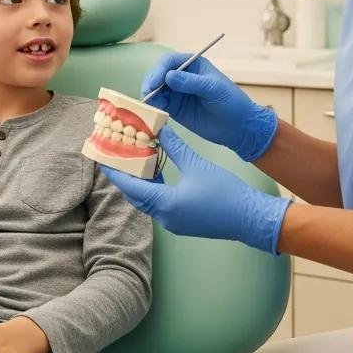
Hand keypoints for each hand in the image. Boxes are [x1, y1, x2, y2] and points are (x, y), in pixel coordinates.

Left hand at [99, 128, 290, 253]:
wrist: (250, 218)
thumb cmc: (225, 192)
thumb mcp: (197, 164)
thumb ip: (175, 147)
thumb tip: (160, 130)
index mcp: (165, 203)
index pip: (130, 186)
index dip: (115, 172)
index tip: (103, 158)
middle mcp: (165, 217)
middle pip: (136, 195)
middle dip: (125, 176)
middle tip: (116, 157)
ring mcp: (174, 223)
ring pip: (147, 201)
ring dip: (140, 183)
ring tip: (135, 162)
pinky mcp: (182, 223)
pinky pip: (159, 206)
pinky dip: (153, 190)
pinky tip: (157, 174)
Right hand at [141, 53, 277, 161]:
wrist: (239, 127)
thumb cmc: (231, 102)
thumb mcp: (214, 89)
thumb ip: (191, 82)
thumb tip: (168, 76)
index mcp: (192, 65)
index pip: (169, 61)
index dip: (159, 70)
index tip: (155, 83)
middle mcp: (181, 76)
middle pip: (158, 75)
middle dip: (151, 83)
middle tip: (147, 95)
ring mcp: (176, 93)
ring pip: (156, 90)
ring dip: (150, 96)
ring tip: (150, 107)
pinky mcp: (174, 108)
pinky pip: (159, 105)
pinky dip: (154, 108)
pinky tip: (154, 114)